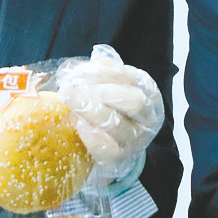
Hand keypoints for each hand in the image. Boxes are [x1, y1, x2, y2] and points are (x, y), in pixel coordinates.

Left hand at [57, 45, 164, 183]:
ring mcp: (136, 139)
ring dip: (90, 109)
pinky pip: (108, 148)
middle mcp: (148, 116)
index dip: (103, 74)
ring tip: (68, 101)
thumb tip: (98, 58)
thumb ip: (107, 73)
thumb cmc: (115, 111)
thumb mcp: (115, 88)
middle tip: (70, 88)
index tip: (78, 73)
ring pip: (117, 123)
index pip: (130, 78)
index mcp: (149, 92)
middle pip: (133, 100)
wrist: (119, 148)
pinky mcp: (121, 158)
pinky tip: (78, 124)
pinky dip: (91, 135)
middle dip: (100, 91)